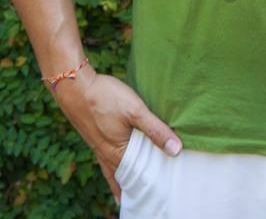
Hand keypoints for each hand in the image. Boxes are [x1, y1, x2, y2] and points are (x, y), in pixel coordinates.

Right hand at [53, 66, 181, 202]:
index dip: (148, 183)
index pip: (136, 177)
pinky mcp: (94, 135)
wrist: (75, 86)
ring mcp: (97, 146)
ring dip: (124, 176)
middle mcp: (105, 154)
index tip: (160, 190)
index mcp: (116, 153)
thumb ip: (156, 130)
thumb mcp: (136, 111)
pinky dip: (114, 164)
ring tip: (132, 186)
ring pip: (113, 168)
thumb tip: (176, 150)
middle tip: (148, 193)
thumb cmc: (106, 97)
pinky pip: (106, 158)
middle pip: (123, 176)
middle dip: (136, 184)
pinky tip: (118, 159)